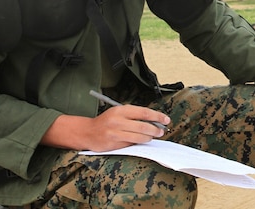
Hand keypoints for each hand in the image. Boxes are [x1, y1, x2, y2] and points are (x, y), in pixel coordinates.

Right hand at [41, 105, 169, 151]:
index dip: (157, 116)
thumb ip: (134, 115)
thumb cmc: (107, 121)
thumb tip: (154, 121)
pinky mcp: (114, 144)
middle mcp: (118, 121)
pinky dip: (139, 144)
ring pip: (139, 137)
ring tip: (152, 137)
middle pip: (143, 126)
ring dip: (149, 138)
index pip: (144, 113)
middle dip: (155, 129)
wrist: (88, 132)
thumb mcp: (119, 112)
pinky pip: (131, 145)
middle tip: (162, 131)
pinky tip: (142, 142)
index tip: (166, 120)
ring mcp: (115, 133)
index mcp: (121, 110)